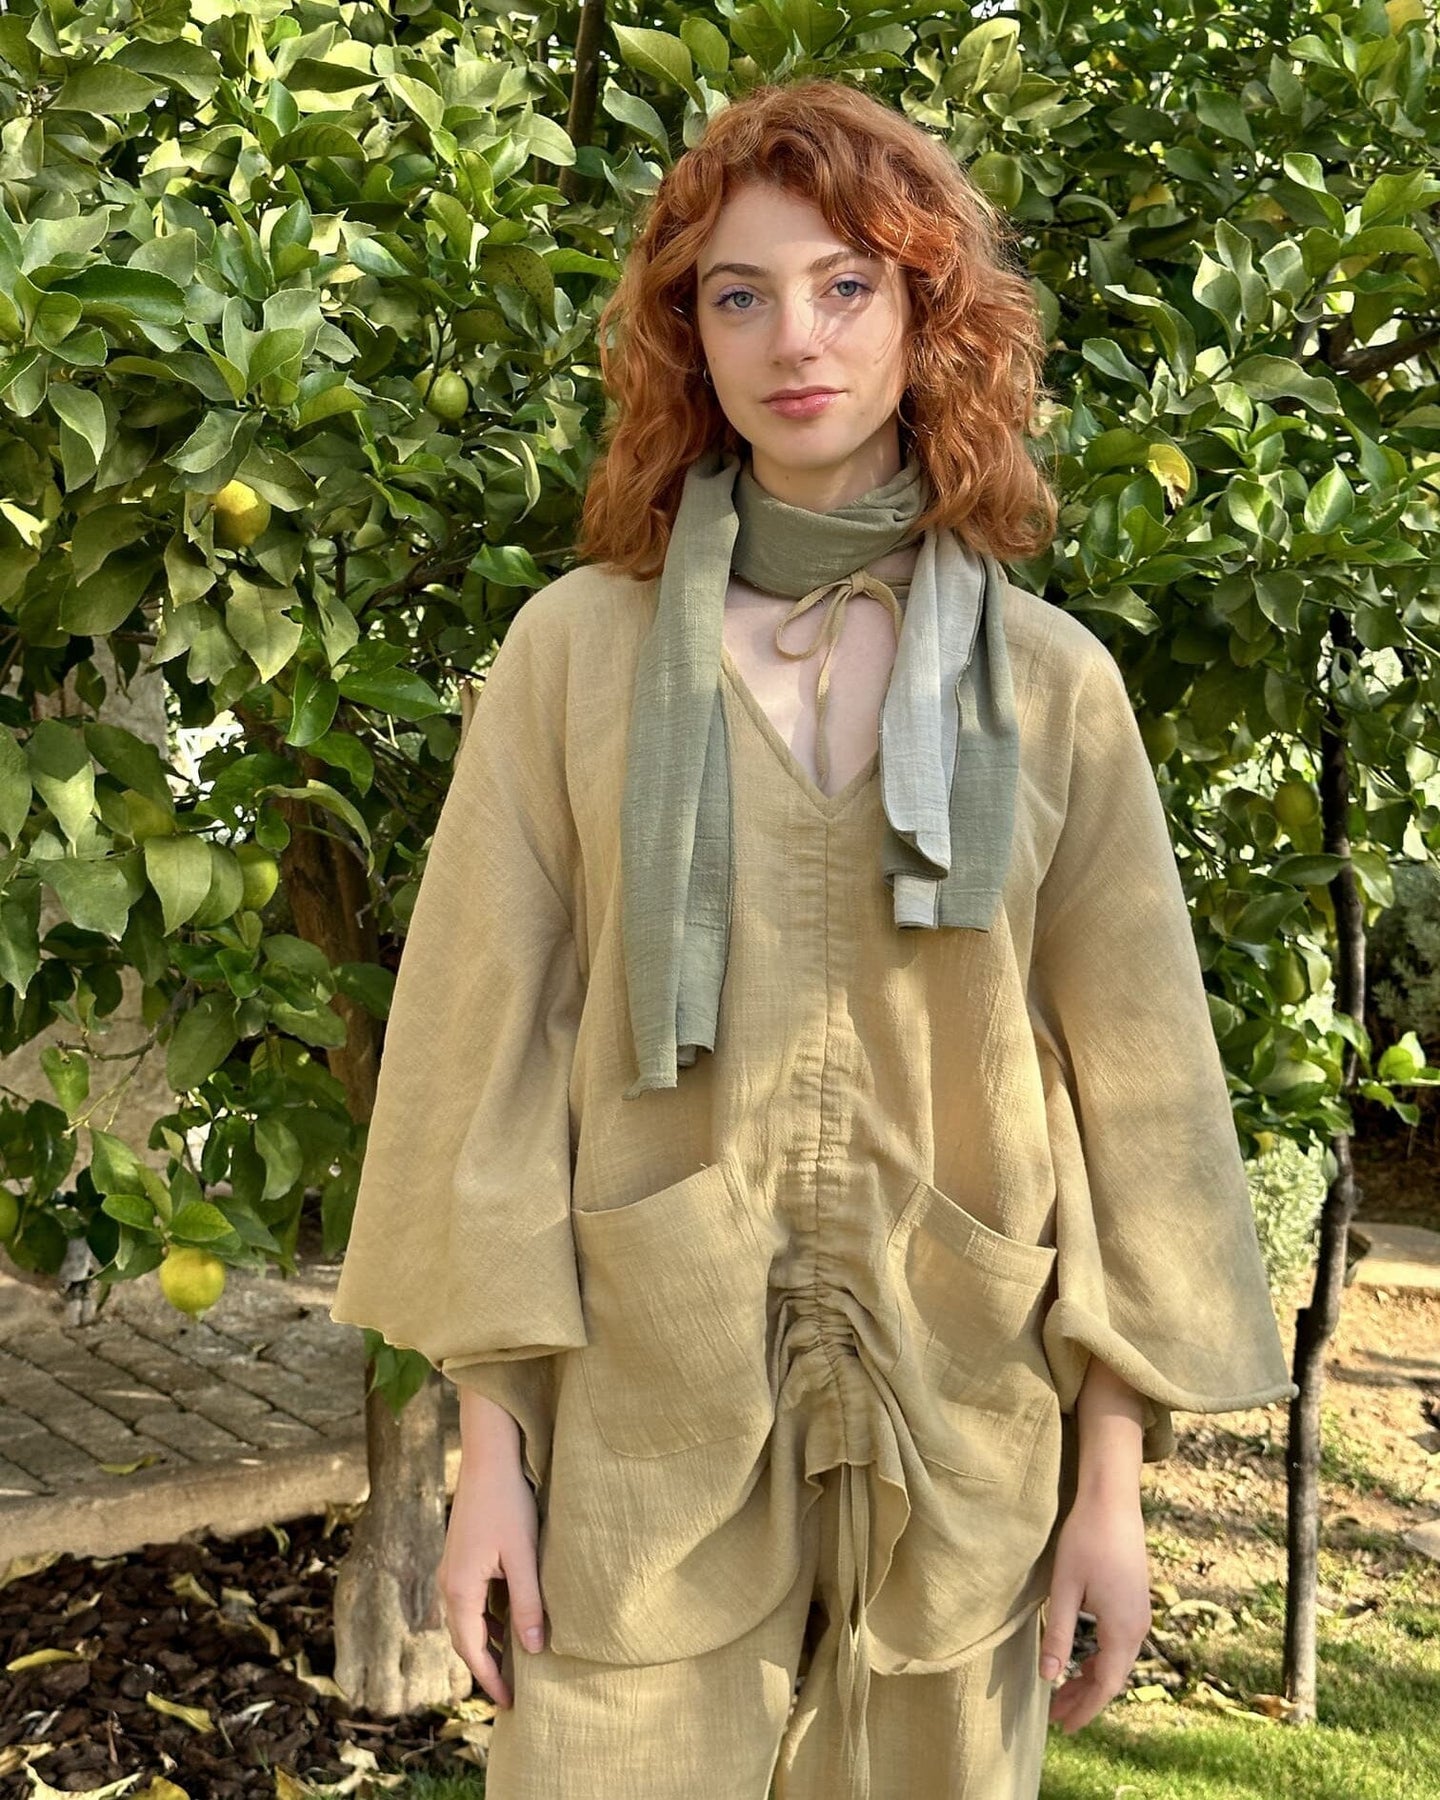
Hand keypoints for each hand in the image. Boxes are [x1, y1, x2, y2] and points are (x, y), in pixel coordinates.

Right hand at [437, 1444, 545, 1708]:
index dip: (491, 1680)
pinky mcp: (459, 1556)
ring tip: (512, 1665)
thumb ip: (527, 1604)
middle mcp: (447, 1584)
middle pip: (464, 1640)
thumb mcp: (523, 1557)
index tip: (510, 1705)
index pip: (473, 1650)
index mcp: (460, 1589)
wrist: (489, 1457)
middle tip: (511, 1694)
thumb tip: (532, 1651)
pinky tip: (508, 1621)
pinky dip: (486, 1620)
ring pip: (466, 1621)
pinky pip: (469, 1601)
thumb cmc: (508, 1503)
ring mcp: (450, 1569)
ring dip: (486, 1644)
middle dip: (485, 1668)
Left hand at [1038, 1485, 1151, 1733]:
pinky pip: (1120, 1644)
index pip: (1105, 1684)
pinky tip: (1081, 1662)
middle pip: (1113, 1677)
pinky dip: (1100, 1660)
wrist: (1113, 1503)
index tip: (1063, 1726)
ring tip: (1064, 1693)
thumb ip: (1059, 1634)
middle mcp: (1138, 1627)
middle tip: (1057, 1716)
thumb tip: (1049, 1677)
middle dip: (1085, 1698)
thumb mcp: (1065, 1589)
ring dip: (1092, 1679)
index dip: (1084, 1708)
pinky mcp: (1135, 1602)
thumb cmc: (1086, 1541)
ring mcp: (1140, 1614)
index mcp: (1122, 1630)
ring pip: (1117, 1661)